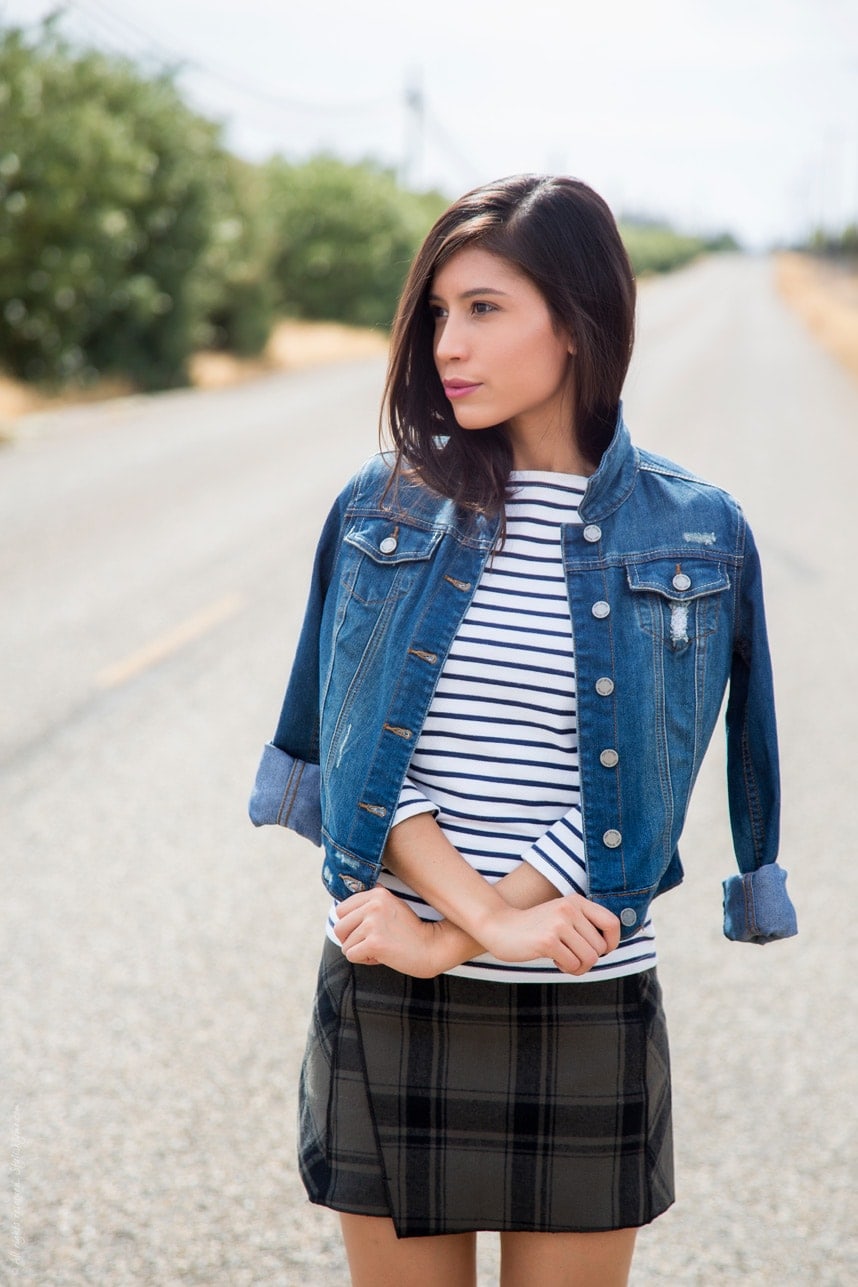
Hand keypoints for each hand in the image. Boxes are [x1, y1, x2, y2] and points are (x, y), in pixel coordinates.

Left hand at [334, 887, 440, 977]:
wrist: (432, 947)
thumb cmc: (410, 931)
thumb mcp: (392, 905)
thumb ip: (370, 902)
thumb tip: (341, 905)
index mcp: (377, 893)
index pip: (341, 909)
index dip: (350, 924)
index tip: (367, 930)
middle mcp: (373, 905)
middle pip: (339, 926)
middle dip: (350, 939)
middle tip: (370, 942)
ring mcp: (373, 924)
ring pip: (345, 944)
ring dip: (360, 951)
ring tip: (381, 948)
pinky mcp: (374, 943)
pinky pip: (351, 955)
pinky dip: (364, 960)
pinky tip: (382, 956)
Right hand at [479, 893, 620, 975]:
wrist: (499, 926)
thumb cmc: (535, 927)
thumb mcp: (562, 915)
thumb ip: (585, 923)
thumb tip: (610, 945)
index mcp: (576, 901)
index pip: (612, 923)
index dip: (612, 942)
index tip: (601, 951)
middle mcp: (569, 909)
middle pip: (600, 947)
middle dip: (589, 959)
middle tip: (571, 956)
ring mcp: (558, 924)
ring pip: (590, 958)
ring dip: (578, 966)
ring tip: (563, 958)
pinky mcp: (547, 941)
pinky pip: (573, 965)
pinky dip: (566, 968)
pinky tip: (553, 959)